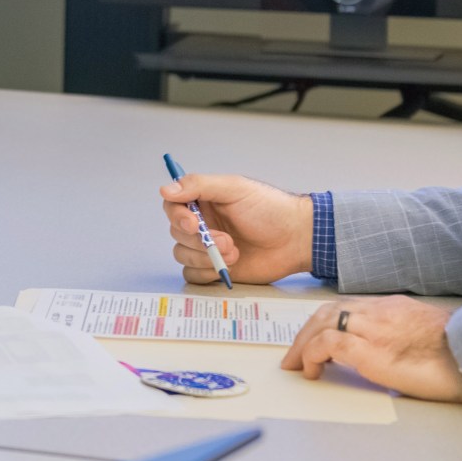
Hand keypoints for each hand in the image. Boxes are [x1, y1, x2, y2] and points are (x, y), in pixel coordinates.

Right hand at [158, 174, 313, 284]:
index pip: (173, 206)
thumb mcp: (235, 188)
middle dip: (200, 241)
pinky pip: (192, 275)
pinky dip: (205, 273)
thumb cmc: (271, 209)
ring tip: (234, 253)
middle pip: (176, 233)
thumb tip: (165, 188)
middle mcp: (202, 223)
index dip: (177, 216)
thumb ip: (199, 185)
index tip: (193, 224)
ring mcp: (207, 248)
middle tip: (227, 241)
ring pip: (182, 254)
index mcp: (204, 201)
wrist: (296, 240)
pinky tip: (227, 267)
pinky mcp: (214, 269)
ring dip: (205, 257)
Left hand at [281, 296, 461, 403]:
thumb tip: (390, 360)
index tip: (314, 339)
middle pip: (328, 311)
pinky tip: (312, 371)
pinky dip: (313, 355)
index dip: (324, 322)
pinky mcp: (371, 350)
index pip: (347, 307)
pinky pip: (328, 345)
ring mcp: (374, 329)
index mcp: (393, 307)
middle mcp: (380, 312)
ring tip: (297, 365)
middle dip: (305, 332)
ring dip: (303, 344)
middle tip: (294, 355)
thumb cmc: (461, 355)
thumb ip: (402, 341)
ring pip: (322, 323)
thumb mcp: (424, 339)